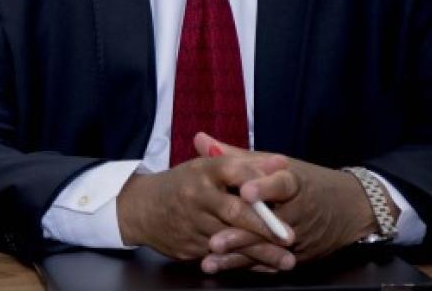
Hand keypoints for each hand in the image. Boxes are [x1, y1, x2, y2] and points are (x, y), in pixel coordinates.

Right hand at [115, 143, 293, 264]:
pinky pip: (220, 257)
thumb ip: (245, 164)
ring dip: (260, 252)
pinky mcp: (188, 247)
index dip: (260, 179)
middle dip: (264, 226)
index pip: (235, 171)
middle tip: (290, 237)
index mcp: (203, 171)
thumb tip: (280, 163)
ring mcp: (191, 223)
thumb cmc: (184, 184)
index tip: (286, 188)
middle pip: (234, 211)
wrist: (141, 208)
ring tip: (286, 260)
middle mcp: (196, 196)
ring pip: (230, 240)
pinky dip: (244, 263)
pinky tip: (265, 268)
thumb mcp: (209, 167)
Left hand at [196, 136, 391, 265]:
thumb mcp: (274, 164)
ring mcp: (298, 238)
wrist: (349, 208)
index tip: (245, 191)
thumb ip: (236, 156)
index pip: (283, 184)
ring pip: (266, 249)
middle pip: (269, 225)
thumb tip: (199, 139)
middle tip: (214, 240)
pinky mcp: (296, 256)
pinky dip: (245, 267)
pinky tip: (222, 269)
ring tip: (209, 260)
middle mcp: (298, 213)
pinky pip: (270, 264)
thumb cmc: (303, 181)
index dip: (265, 187)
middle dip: (241, 234)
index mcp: (294, 183)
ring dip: (237, 256)